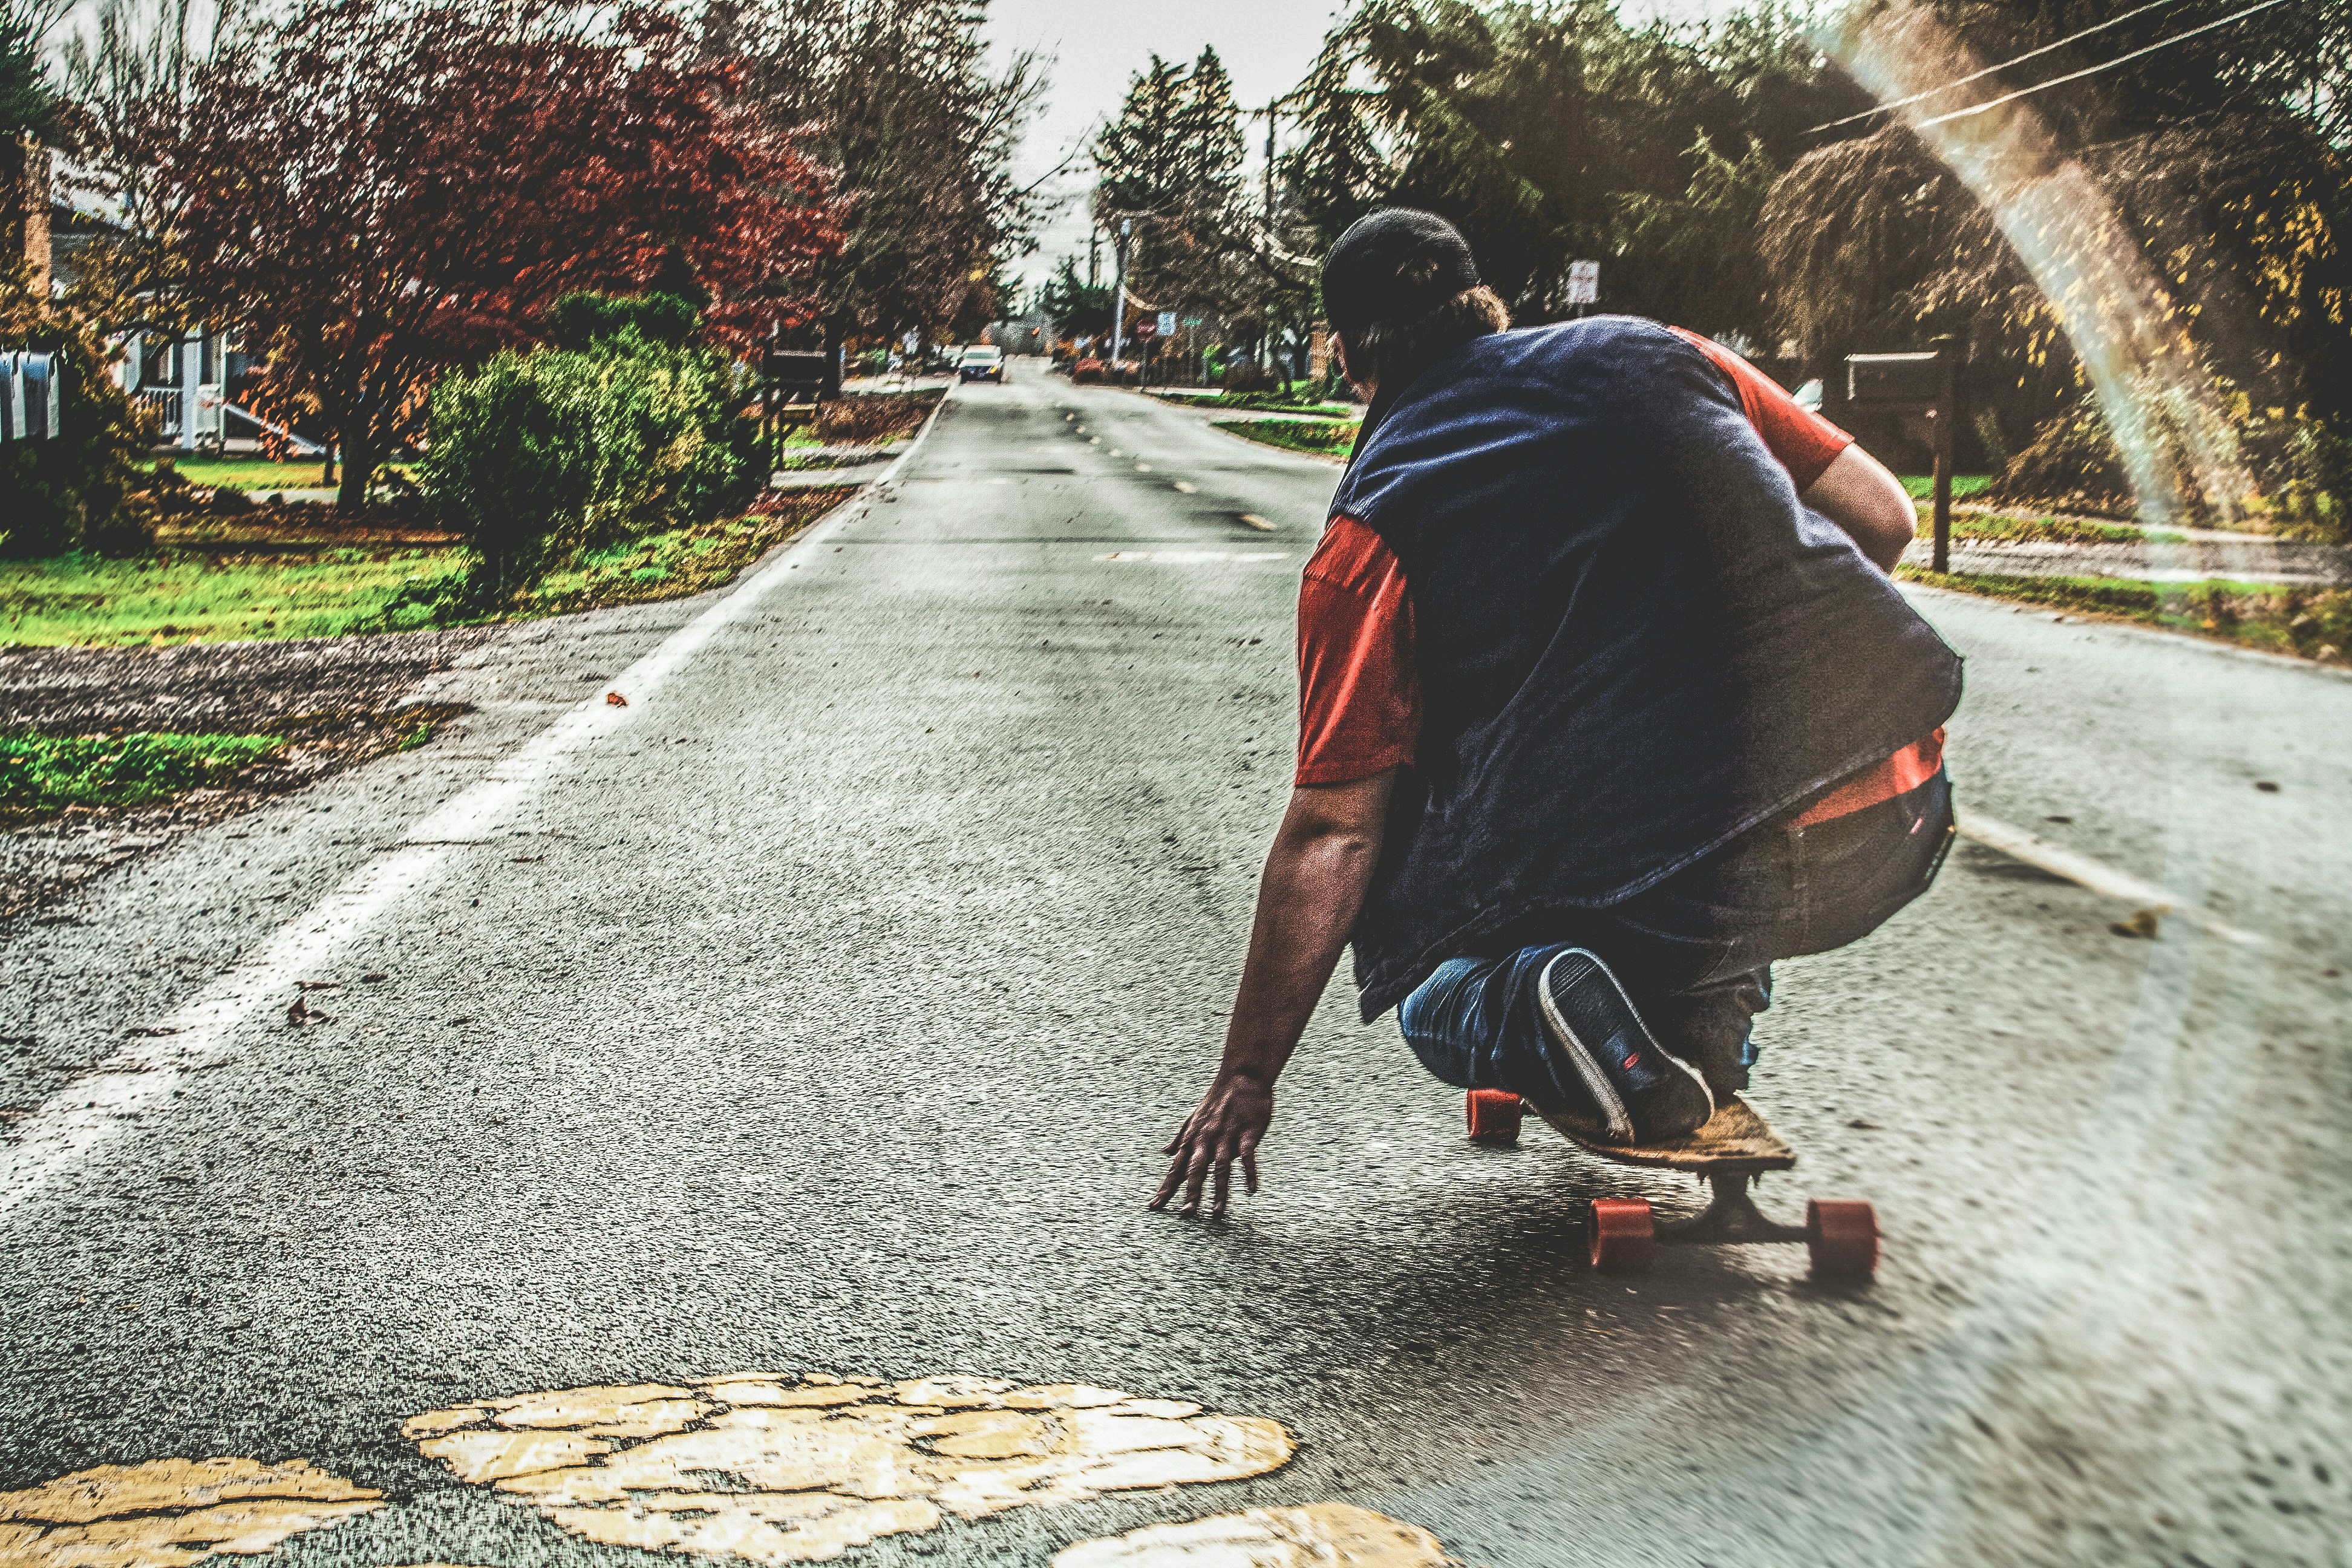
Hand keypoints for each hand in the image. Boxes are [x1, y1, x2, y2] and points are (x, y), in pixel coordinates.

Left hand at [1148, 1074, 1272, 1216]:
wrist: (1241, 1076)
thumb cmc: (1217, 1100)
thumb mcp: (1193, 1118)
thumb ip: (1180, 1138)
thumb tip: (1165, 1153)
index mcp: (1192, 1138)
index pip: (1176, 1167)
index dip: (1166, 1187)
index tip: (1154, 1206)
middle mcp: (1206, 1139)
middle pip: (1196, 1169)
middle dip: (1191, 1192)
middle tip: (1186, 1214)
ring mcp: (1227, 1136)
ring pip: (1221, 1167)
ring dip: (1220, 1191)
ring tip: (1217, 1213)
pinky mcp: (1248, 1133)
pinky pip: (1247, 1156)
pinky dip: (1249, 1173)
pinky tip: (1251, 1190)